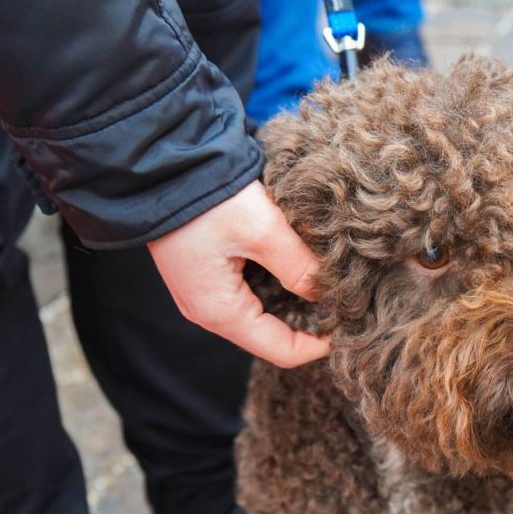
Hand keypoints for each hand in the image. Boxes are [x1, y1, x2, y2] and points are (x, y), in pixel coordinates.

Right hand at [148, 180, 329, 367]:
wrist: (160, 162)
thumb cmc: (206, 197)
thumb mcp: (263, 231)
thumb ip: (300, 266)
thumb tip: (330, 293)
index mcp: (220, 312)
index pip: (281, 351)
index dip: (319, 344)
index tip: (352, 324)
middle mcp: (209, 311)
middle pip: (272, 335)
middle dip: (310, 321)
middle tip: (346, 299)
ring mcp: (205, 292)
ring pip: (263, 311)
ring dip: (294, 299)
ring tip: (328, 279)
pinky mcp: (206, 271)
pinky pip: (249, 290)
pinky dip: (277, 281)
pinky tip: (298, 262)